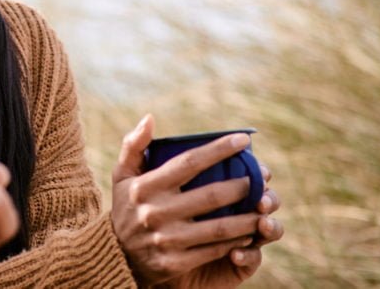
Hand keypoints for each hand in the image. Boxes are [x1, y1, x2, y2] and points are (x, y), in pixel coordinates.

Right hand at [111, 115, 283, 286]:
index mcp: (145, 186)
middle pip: (211, 196)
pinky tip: (249, 233)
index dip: (219, 150)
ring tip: (264, 207)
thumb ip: (134, 145)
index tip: (243, 140)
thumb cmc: (126, 206)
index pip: (189, 162)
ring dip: (247, 217)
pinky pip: (215, 250)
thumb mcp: (122, 175)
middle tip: (259, 179)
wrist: (116, 255)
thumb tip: (150, 118)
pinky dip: (236, 241)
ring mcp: (167, 239)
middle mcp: (155, 212)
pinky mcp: (176, 262)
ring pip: (219, 227)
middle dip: (242, 186)